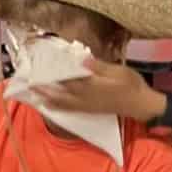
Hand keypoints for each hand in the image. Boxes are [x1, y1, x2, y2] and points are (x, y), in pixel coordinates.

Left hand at [37, 56, 162, 122]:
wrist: (141, 105)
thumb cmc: (132, 85)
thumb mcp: (119, 71)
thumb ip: (100, 67)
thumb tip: (82, 61)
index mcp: (94, 86)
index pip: (71, 79)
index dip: (55, 74)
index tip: (42, 68)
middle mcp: (87, 97)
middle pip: (62, 93)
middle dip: (46, 88)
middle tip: (30, 84)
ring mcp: (88, 106)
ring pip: (64, 103)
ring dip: (48, 98)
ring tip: (35, 94)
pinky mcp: (90, 110)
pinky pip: (70, 109)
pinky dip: (58, 107)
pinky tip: (50, 105)